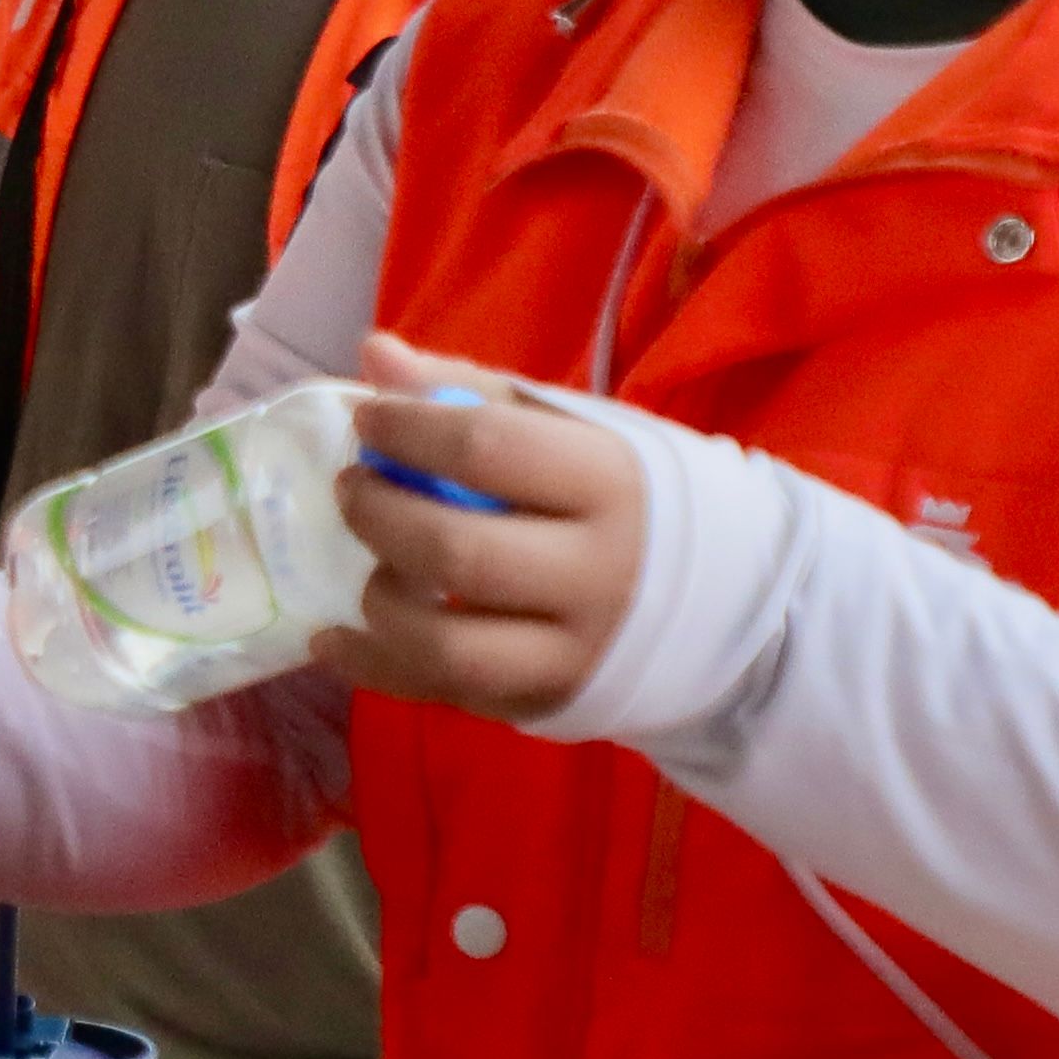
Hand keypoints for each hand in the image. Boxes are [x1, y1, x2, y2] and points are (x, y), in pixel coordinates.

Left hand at [301, 345, 650, 723]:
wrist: (727, 602)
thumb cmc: (630, 496)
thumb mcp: (574, 430)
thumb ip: (474, 393)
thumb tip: (375, 354)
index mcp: (610, 485)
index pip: (487, 449)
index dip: (408, 430)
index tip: (367, 420)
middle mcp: (597, 576)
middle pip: (457, 552)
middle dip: (380, 514)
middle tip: (350, 488)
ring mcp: (573, 652)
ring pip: (447, 645)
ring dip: (380, 601)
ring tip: (368, 565)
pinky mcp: (546, 704)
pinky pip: (444, 695)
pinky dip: (373, 668)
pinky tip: (331, 639)